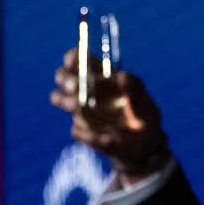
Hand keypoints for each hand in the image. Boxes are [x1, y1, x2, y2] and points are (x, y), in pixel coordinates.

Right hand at [49, 50, 169, 179]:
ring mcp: (80, 109)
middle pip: (62, 76)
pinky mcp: (81, 130)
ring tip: (82, 108)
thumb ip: (133, 87)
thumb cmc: (143, 114)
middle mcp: (85, 90)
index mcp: (100, 76)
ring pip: (59, 98)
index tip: (76, 63)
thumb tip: (122, 76)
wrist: (144, 146)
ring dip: (68, 102)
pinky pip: (76, 129)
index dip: (73, 58)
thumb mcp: (143, 99)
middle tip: (75, 87)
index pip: (77, 59)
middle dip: (65, 79)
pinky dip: (90, 134)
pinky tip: (108, 137)